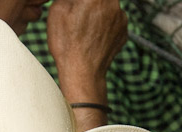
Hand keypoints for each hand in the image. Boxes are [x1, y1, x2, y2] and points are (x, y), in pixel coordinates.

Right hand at [47, 0, 127, 129]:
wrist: (82, 74)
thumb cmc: (68, 45)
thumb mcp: (57, 10)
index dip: (79, 1)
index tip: (75, 6)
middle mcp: (113, 4)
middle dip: (89, 3)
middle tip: (78, 13)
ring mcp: (121, 19)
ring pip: (108, 7)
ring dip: (97, 12)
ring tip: (84, 28)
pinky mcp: (124, 32)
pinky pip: (113, 22)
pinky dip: (104, 25)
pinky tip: (92, 36)